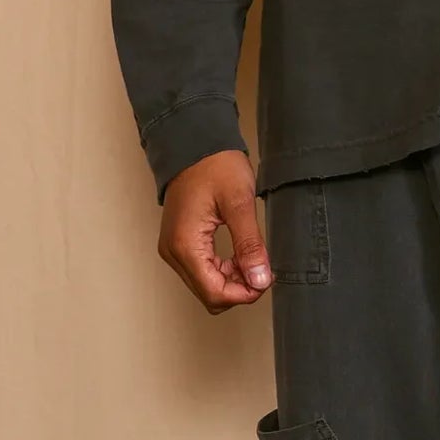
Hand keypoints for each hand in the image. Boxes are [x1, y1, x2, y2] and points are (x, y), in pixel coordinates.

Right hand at [159, 148, 272, 313]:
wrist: (195, 144)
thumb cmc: (215, 166)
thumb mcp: (239, 203)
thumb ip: (250, 245)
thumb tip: (260, 279)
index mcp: (186, 245)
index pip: (214, 293)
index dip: (244, 294)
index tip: (265, 278)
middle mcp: (173, 253)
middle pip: (208, 294)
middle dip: (238, 289)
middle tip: (261, 268)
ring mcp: (173, 249)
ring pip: (204, 286)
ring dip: (231, 281)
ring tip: (251, 259)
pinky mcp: (178, 244)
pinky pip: (200, 272)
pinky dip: (221, 272)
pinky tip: (238, 257)